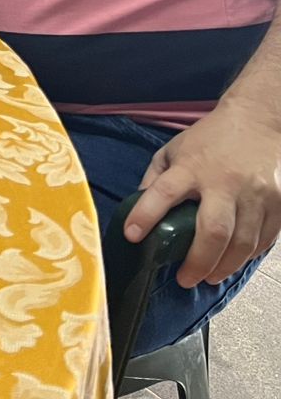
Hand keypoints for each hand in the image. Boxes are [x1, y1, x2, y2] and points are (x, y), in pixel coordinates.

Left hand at [128, 97, 280, 286]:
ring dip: (223, 267)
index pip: (163, 192)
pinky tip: (233, 261)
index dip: (145, 215)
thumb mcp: (174, 150)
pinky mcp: (279, 203)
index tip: (132, 235)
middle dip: (197, 262)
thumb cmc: (211, 137)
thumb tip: (140, 207)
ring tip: (207, 277)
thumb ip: (156, 177)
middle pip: (213, 231)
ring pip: (242, 243)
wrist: (259, 121)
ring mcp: (255, 194)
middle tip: (184, 278)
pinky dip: (247, 256)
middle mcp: (225, 182)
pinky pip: (264, 239)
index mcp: (192, 167)